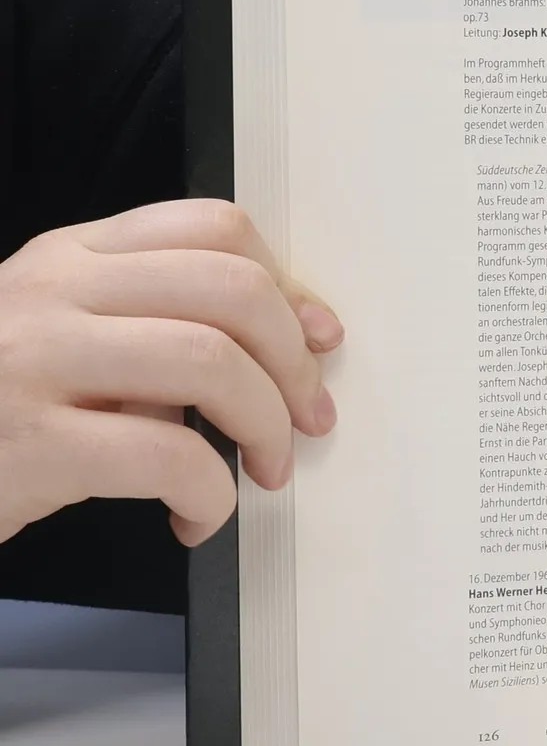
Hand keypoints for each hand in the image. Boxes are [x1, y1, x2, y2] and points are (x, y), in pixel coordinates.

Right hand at [0, 200, 340, 546]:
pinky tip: (195, 517)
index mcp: (70, 256)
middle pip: (231, 289)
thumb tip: (298, 341)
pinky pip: (169, 456)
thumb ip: (157, 327)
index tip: (317, 340)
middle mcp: (52, 291)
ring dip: (265, 427)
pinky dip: (211, 496)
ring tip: (264, 470)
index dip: (288, 287)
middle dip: (294, 362)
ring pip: (210, 361)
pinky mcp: (30, 444)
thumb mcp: (65, 344)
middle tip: (306, 420)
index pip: (213, 227)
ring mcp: (33, 361)